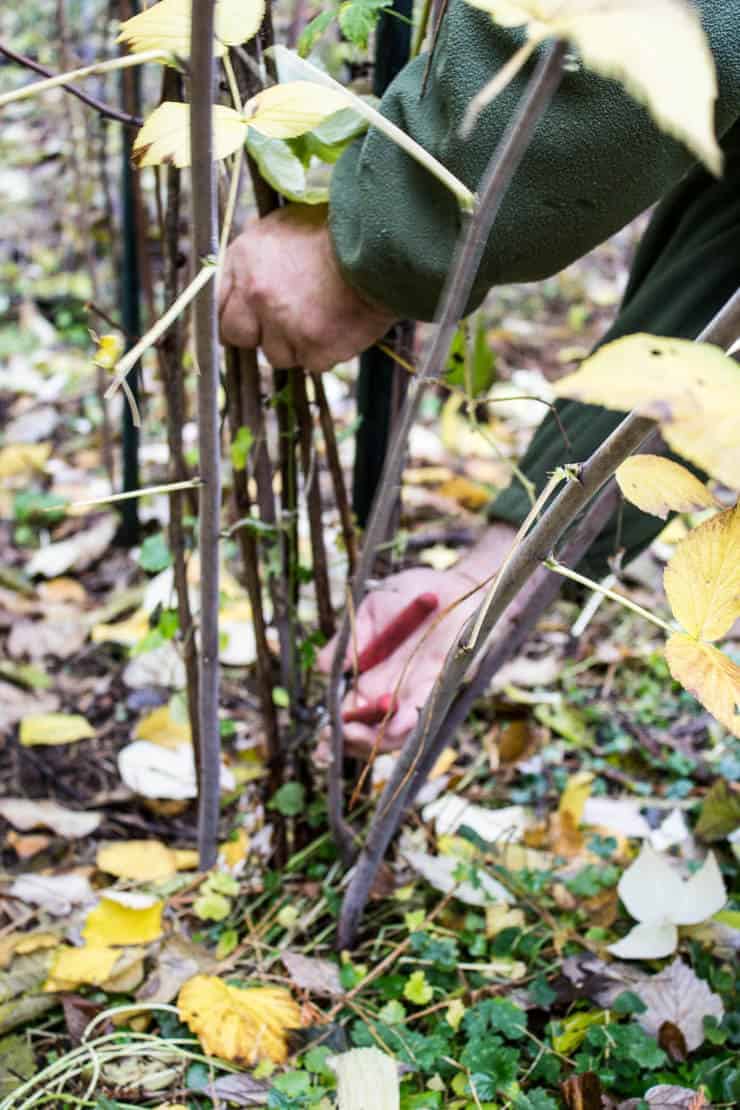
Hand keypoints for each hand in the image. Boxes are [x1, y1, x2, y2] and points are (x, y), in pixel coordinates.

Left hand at [218, 205, 396, 371]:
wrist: (381, 247)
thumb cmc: (335, 232)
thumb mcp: (284, 225)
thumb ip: (256, 255)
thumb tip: (241, 270)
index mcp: (244, 261)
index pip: (218, 307)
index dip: (236, 315)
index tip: (249, 319)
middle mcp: (257, 295)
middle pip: (240, 337)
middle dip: (260, 333)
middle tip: (286, 322)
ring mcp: (285, 325)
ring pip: (278, 355)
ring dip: (296, 344)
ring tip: (322, 316)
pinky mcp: (314, 348)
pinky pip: (313, 363)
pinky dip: (326, 351)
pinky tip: (340, 326)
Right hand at [317, 524, 516, 755]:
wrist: (457, 585)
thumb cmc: (414, 594)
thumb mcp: (372, 610)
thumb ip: (350, 638)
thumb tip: (321, 667)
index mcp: (371, 676)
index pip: (349, 713)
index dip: (334, 731)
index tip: (321, 737)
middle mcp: (392, 691)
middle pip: (370, 732)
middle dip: (351, 742)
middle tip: (336, 738)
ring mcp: (417, 692)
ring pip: (395, 732)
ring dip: (376, 738)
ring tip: (355, 732)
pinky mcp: (441, 684)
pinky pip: (424, 710)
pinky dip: (409, 721)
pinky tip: (396, 721)